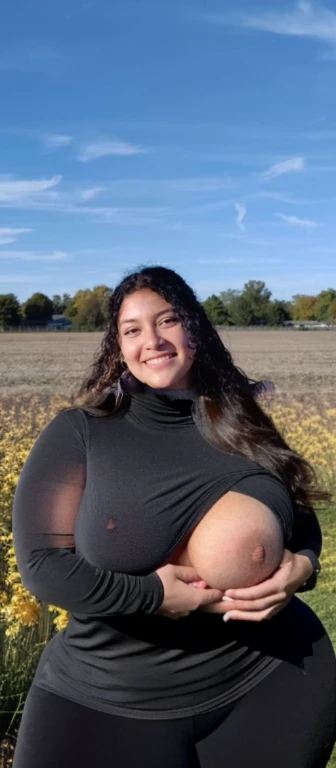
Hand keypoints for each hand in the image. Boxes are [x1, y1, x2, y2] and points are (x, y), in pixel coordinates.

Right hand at [155, 563, 222, 618]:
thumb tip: (202, 576)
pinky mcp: (172, 615)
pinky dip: (183, 600)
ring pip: (192, 603)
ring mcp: (181, 613)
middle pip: (202, 599)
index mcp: (195, 598)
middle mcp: (191, 608)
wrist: (142, 596)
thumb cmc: (161, 581)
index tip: (222, 584)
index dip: (219, 590)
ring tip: (186, 585)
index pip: (214, 596)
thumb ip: (191, 573)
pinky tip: (176, 592)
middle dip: (203, 590)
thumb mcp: (176, 571)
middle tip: (200, 580)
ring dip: (192, 595)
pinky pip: (183, 607)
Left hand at [198, 550, 313, 621]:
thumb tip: (249, 548)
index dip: (242, 594)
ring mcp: (280, 604)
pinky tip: (236, 617)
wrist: (302, 570)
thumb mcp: (280, 553)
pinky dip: (249, 618)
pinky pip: (264, 616)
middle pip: (257, 605)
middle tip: (222, 601)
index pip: (258, 592)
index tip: (227, 592)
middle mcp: (281, 596)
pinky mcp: (278, 608)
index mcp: (280, 583)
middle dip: (239, 604)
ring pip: (260, 614)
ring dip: (242, 615)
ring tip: (226, 615)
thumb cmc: (287, 559)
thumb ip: (267, 554)